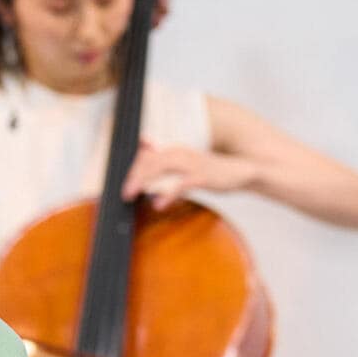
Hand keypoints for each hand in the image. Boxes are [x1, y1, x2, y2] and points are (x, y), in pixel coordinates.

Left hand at [120, 138, 254, 208]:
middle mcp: (181, 154)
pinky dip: (169, 192)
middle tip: (120, 192)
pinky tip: (158, 204)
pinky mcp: (203, 176)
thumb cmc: (211, 173)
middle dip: (133, 174)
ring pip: (163, 167)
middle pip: (151, 160)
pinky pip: (182, 183)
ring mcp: (192, 164)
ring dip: (144, 180)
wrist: (242, 170)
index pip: (147, 156)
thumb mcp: (186, 169)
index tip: (115, 182)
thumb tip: (146, 171)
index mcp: (175, 152)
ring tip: (129, 194)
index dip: (131, 168)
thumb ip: (166, 169)